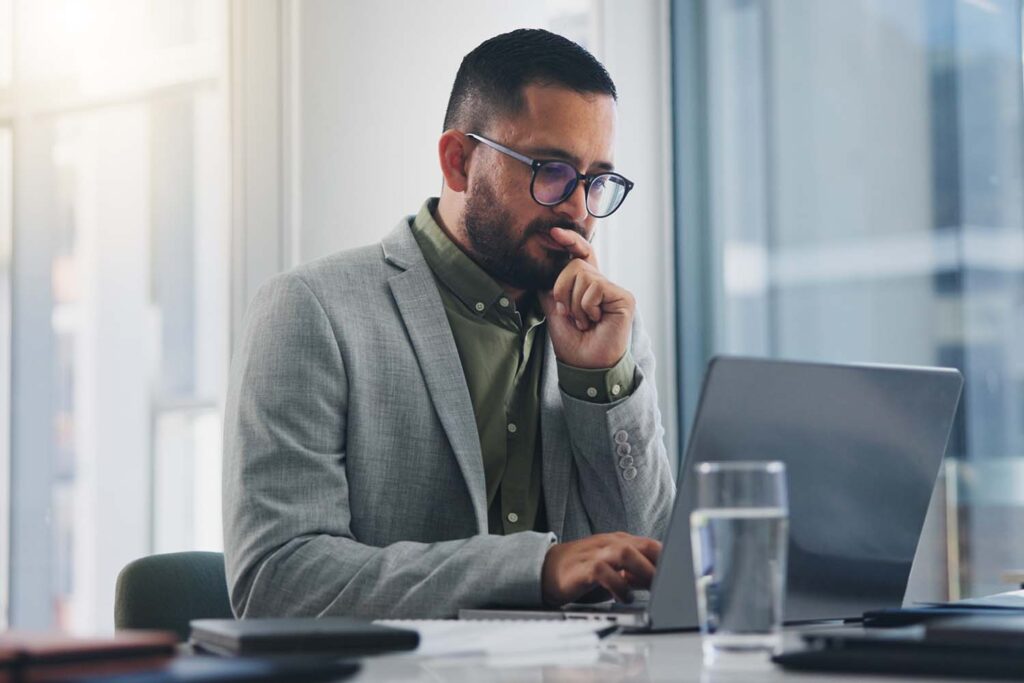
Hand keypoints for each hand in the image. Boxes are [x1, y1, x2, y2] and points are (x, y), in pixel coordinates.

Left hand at [538, 228, 634, 368]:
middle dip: (562, 290)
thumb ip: (551, 286)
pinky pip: (594, 287)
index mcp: (587, 285)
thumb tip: (544, 264)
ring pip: (582, 274)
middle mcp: (602, 284)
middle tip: (569, 314)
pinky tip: (594, 321)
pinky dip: (586, 307)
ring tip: (583, 321)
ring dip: (574, 303)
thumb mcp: (554, 309)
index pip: (580, 255)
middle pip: (574, 264)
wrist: (585, 365)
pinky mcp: (623, 297)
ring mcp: (614, 290)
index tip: (554, 232)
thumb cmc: (572, 342)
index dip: (570, 241)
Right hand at [541, 532, 661, 605]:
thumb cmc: (582, 570)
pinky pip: (604, 571)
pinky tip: (624, 597)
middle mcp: (610, 544)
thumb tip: (658, 582)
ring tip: (651, 588)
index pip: (652, 544)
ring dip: (643, 571)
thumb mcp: (613, 571)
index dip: (669, 558)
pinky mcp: (584, 567)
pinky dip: (618, 585)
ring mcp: (597, 553)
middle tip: (671, 582)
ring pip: (626, 553)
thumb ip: (634, 574)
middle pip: (643, 545)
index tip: (681, 575)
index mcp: (620, 542)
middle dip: (661, 563)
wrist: (546, 569)